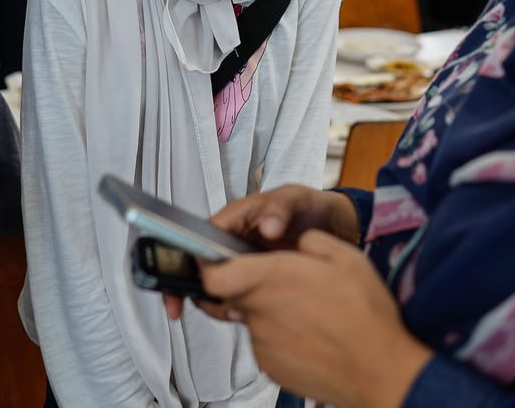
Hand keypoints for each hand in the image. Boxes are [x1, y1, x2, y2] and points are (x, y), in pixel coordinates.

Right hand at [163, 186, 359, 320]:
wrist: (332, 226)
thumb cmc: (307, 206)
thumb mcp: (295, 199)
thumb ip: (280, 208)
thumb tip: (268, 227)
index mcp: (233, 218)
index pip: (199, 237)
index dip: (186, 258)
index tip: (183, 277)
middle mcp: (231, 242)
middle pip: (199, 267)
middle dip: (192, 289)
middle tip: (201, 307)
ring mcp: (241, 264)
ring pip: (215, 286)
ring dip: (216, 303)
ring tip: (236, 314)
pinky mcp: (254, 282)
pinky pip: (235, 296)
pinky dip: (235, 309)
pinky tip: (249, 316)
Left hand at [200, 230, 431, 407]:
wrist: (380, 371)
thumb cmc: (365, 316)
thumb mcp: (345, 256)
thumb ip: (311, 241)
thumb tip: (299, 242)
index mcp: (271, 278)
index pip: (213, 274)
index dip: (212, 268)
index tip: (222, 263)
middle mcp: (259, 312)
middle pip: (236, 295)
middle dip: (254, 287)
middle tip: (288, 287)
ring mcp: (263, 344)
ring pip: (253, 320)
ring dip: (272, 314)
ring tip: (310, 315)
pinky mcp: (271, 368)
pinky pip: (267, 345)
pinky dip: (282, 339)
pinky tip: (311, 336)